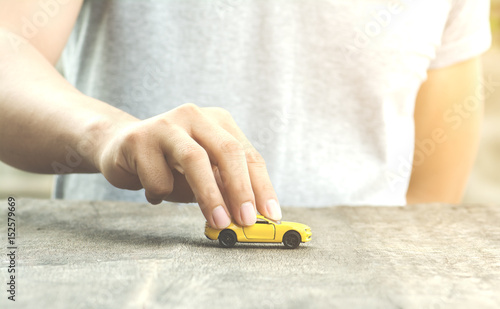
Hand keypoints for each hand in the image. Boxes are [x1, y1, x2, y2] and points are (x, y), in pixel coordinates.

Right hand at [96, 103, 281, 227]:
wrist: (121, 148)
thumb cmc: (170, 165)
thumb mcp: (204, 175)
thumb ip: (225, 188)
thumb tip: (249, 215)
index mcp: (218, 121)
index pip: (248, 154)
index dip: (261, 186)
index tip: (270, 214)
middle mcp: (195, 116)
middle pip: (227, 150)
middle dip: (240, 189)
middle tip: (246, 220)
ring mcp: (166, 123)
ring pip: (194, 159)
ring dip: (210, 196)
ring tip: (219, 222)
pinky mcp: (138, 139)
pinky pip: (158, 177)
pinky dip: (162, 193)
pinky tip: (155, 192)